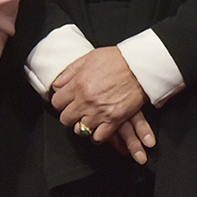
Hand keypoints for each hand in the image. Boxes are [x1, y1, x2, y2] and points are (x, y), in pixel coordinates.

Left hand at [50, 46, 152, 162]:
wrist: (139, 66)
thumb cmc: (116, 60)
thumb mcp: (86, 59)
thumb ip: (69, 73)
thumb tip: (57, 85)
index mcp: (77, 85)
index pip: (56, 103)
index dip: (60, 103)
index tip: (64, 102)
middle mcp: (86, 101)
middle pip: (66, 119)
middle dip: (68, 116)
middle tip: (75, 112)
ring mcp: (100, 112)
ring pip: (80, 130)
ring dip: (82, 126)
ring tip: (86, 120)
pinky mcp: (115, 120)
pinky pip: (99, 137)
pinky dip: (97, 135)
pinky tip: (98, 128)